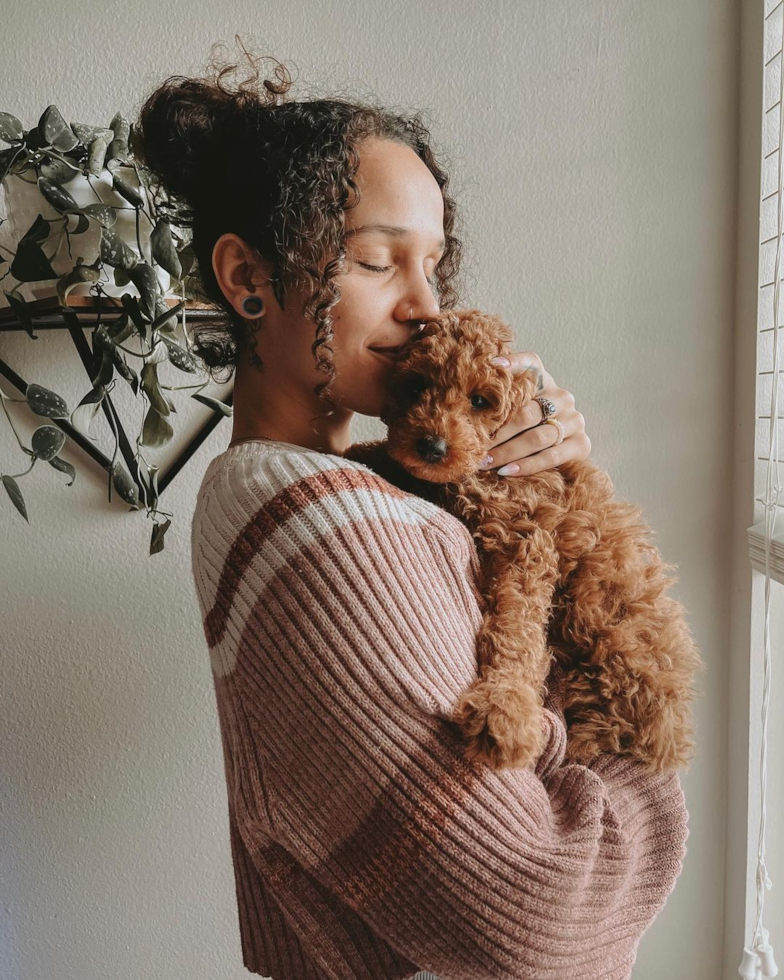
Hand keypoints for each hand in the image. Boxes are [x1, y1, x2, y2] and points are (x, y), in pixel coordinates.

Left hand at [480, 351, 590, 476]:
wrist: (558, 442)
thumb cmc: (525, 420)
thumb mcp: (513, 402)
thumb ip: (500, 390)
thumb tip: (484, 374)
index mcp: (544, 381)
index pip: (530, 364)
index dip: (513, 362)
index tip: (493, 365)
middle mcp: (562, 397)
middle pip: (526, 414)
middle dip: (498, 432)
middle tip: (475, 444)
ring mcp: (574, 421)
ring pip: (537, 438)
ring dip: (507, 452)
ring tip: (485, 461)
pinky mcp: (581, 444)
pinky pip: (551, 457)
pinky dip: (526, 465)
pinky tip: (506, 471)